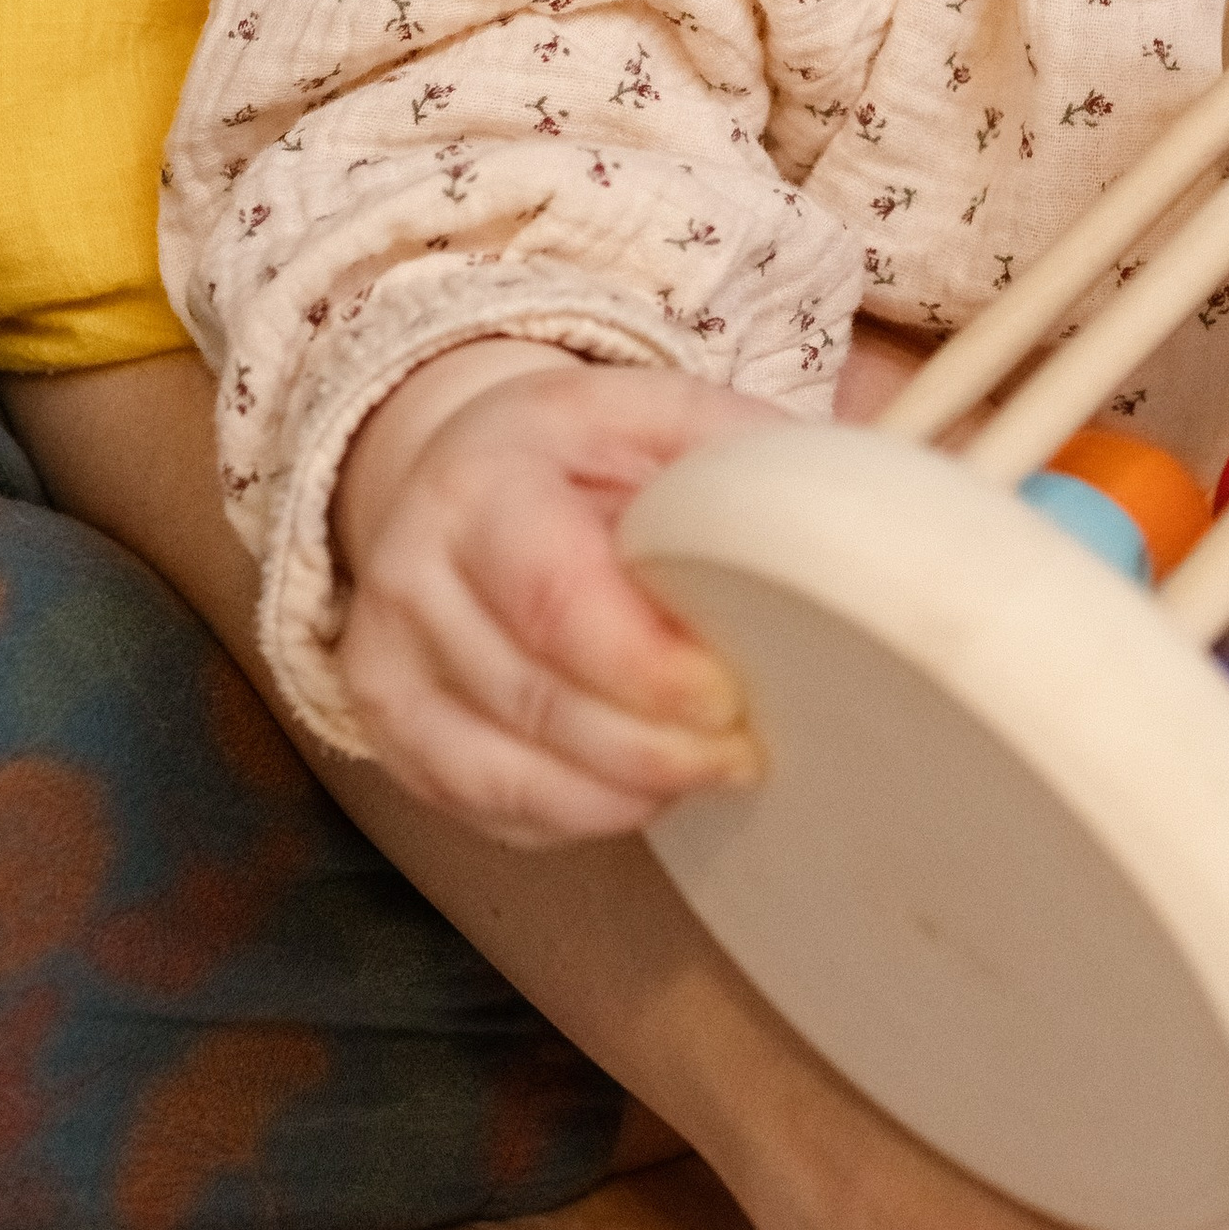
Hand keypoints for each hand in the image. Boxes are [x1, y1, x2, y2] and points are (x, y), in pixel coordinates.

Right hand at [333, 349, 786, 844]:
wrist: (453, 477)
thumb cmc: (575, 453)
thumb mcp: (651, 412)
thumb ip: (735, 456)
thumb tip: (845, 517)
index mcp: (479, 485)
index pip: (555, 600)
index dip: (646, 669)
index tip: (731, 696)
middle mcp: (409, 577)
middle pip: (536, 703)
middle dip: (655, 749)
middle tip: (745, 750)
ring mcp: (383, 668)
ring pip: (508, 777)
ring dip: (624, 792)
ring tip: (708, 768)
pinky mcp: (390, 739)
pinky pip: (490, 813)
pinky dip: (577, 817)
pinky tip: (640, 787)